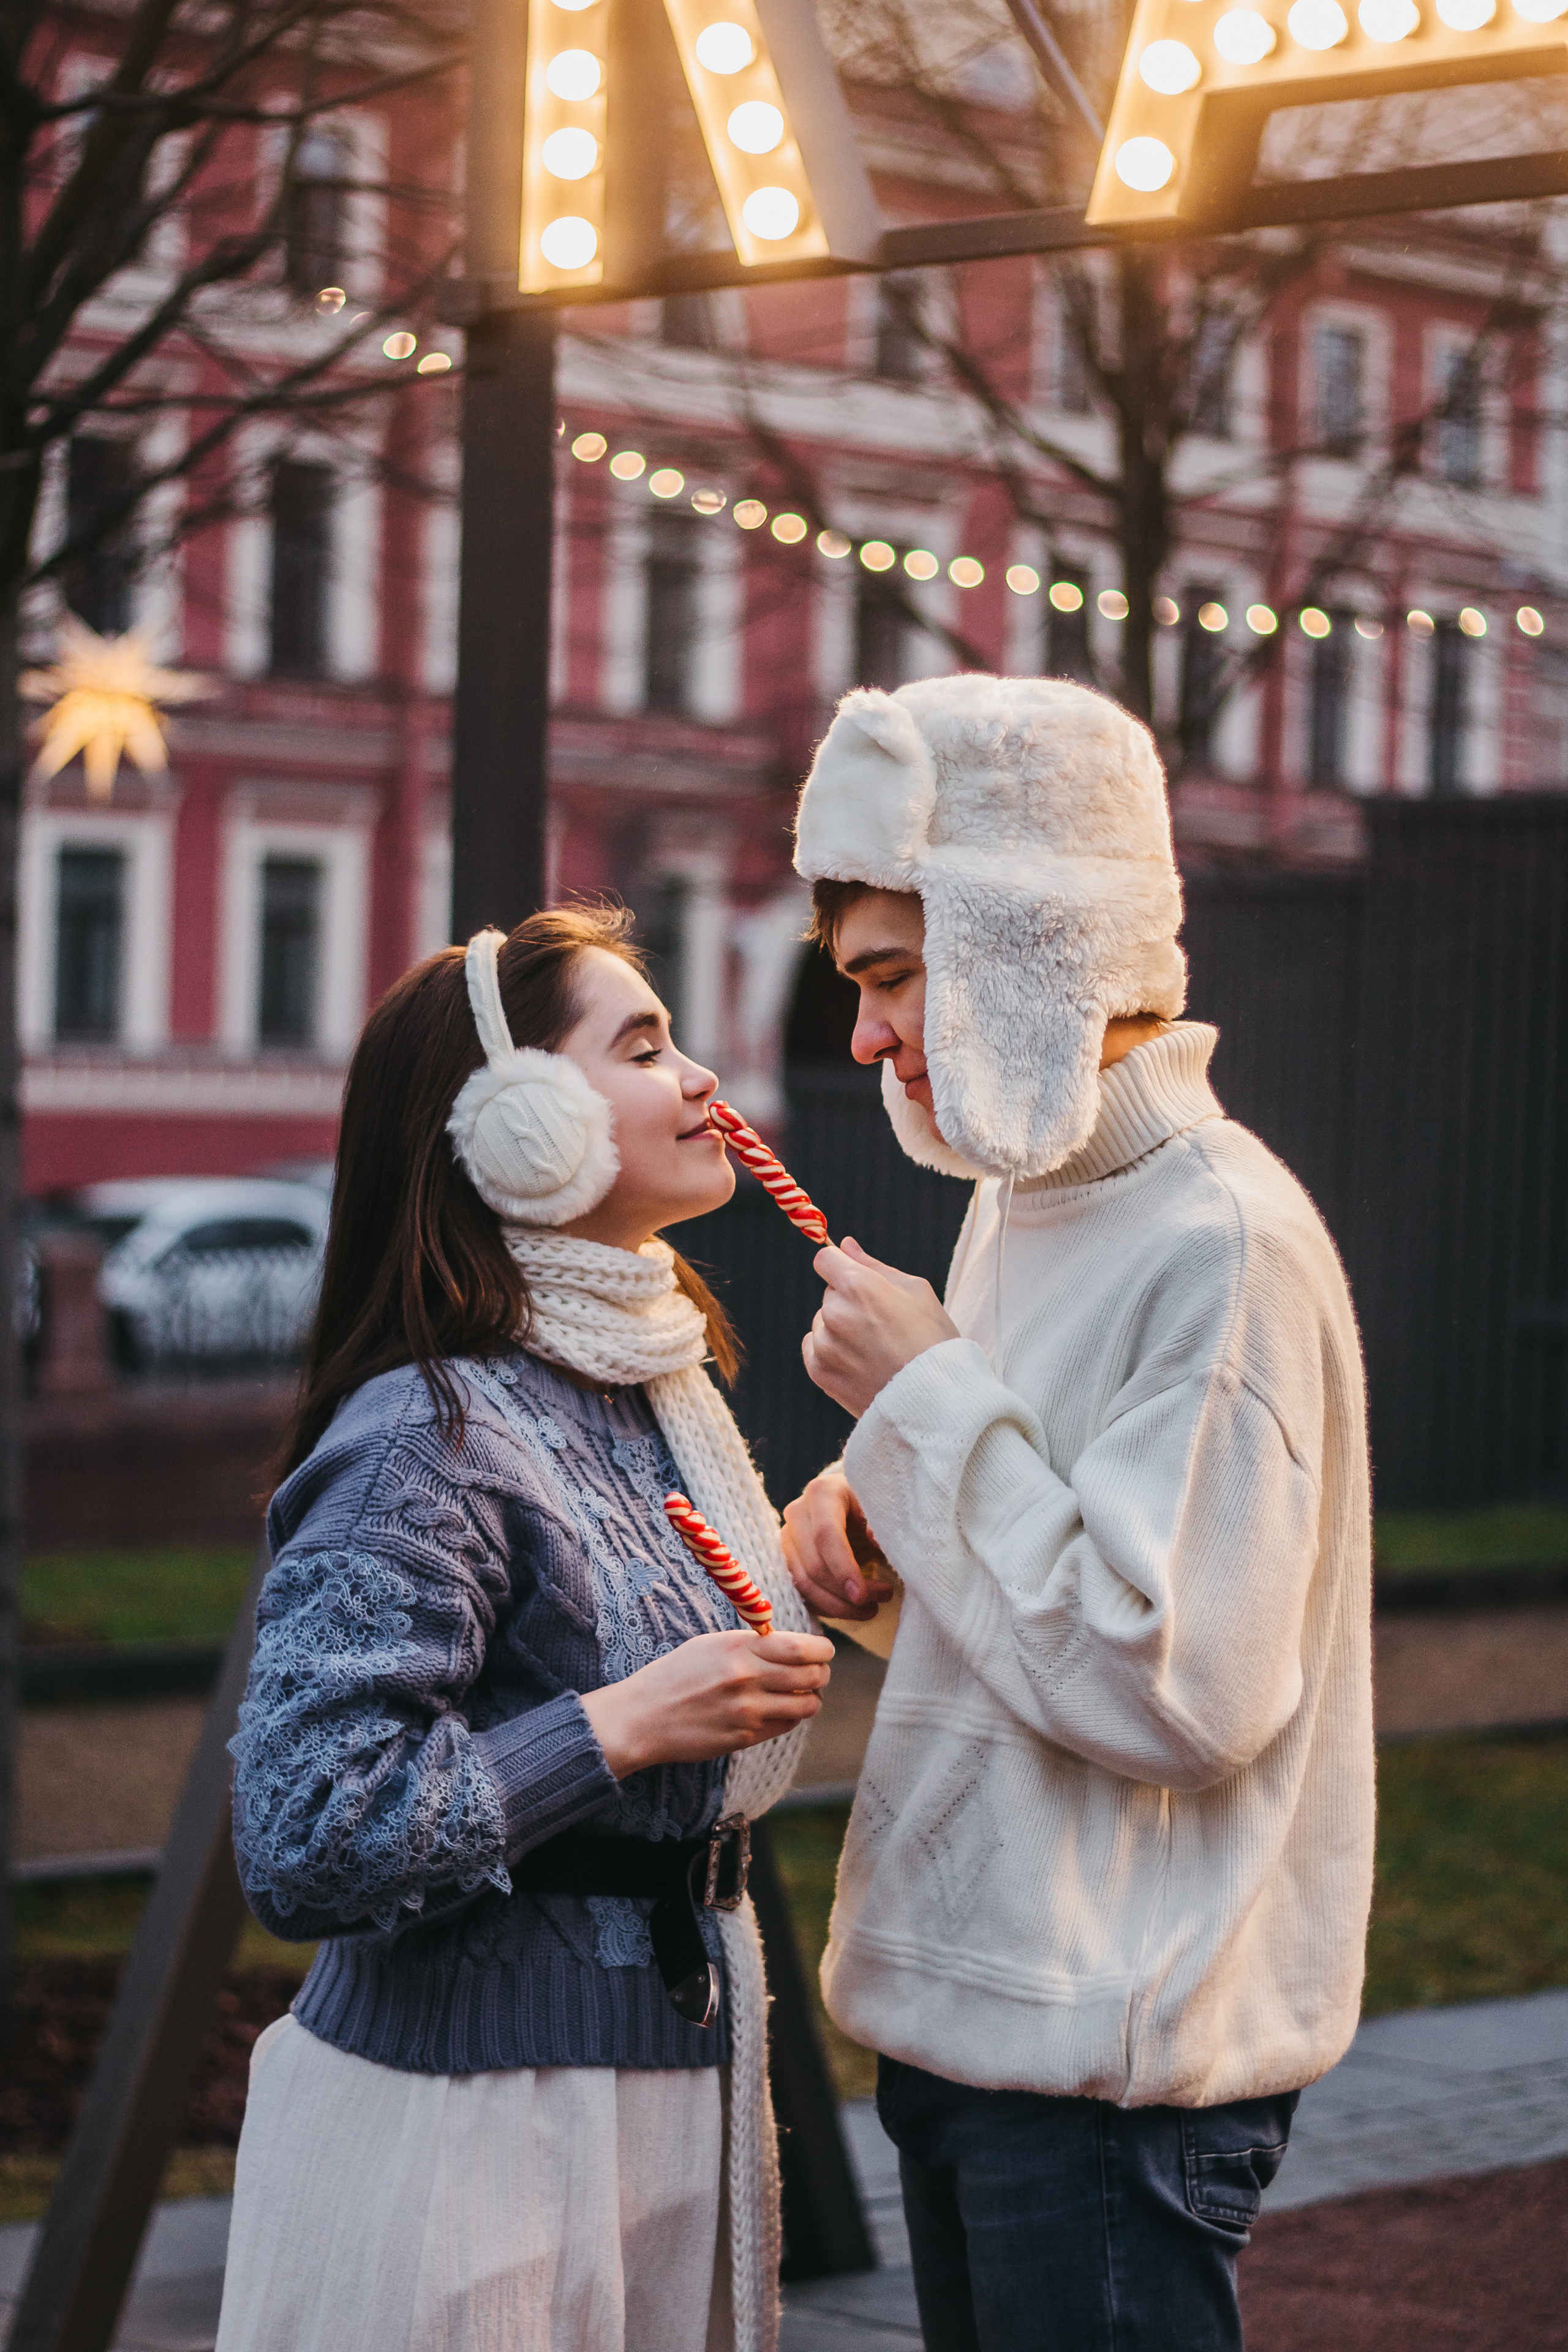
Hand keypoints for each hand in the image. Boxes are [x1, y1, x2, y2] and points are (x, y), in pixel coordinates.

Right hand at [581, 1628, 833, 1779]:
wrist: (642, 1718)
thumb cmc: (675, 1675)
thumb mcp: (710, 1645)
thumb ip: (751, 1644)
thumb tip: (790, 1644)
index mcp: (738, 1649)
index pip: (802, 1648)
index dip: (823, 1649)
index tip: (824, 1650)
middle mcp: (747, 1679)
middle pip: (812, 1676)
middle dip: (821, 1673)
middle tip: (817, 1672)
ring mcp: (747, 1712)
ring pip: (807, 1705)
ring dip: (810, 1698)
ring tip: (800, 1692)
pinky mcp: (744, 1738)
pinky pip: (786, 1725)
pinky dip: (791, 1716)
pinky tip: (779, 1709)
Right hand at [782, 1467, 895, 1621]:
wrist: (854, 1504)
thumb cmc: (872, 1504)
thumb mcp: (881, 1506)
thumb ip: (880, 1521)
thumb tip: (874, 1538)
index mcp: (822, 1493)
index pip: (826, 1535)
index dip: (843, 1568)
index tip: (863, 1595)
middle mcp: (797, 1514)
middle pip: (814, 1565)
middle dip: (847, 1592)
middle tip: (884, 1597)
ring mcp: (788, 1538)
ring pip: (804, 1584)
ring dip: (839, 1606)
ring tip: (872, 1609)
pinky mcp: (787, 1560)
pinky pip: (802, 1593)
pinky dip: (828, 1608)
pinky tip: (853, 1609)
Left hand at [801, 1236, 958, 1417]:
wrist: (935, 1402)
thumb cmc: (934, 1342)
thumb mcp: (917, 1291)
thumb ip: (874, 1266)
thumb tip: (845, 1245)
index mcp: (859, 1286)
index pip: (825, 1259)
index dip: (840, 1266)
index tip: (855, 1279)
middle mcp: (835, 1313)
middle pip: (829, 1294)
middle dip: (849, 1301)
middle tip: (882, 1325)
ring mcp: (825, 1345)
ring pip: (823, 1322)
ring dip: (840, 1329)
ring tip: (876, 1350)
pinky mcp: (820, 1372)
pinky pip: (814, 1348)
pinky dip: (832, 1352)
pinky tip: (861, 1363)